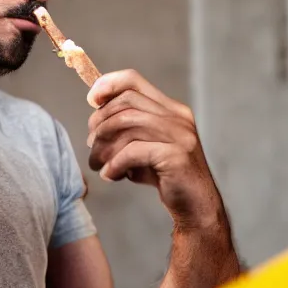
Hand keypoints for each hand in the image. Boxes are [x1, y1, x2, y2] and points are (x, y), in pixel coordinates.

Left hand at [86, 69, 225, 228]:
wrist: (197, 207)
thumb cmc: (166, 175)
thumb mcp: (145, 145)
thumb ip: (127, 128)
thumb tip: (95, 114)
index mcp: (170, 108)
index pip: (134, 80)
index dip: (107, 84)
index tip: (91, 101)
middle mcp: (177, 116)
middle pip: (126, 101)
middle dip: (101, 121)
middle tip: (91, 144)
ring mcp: (180, 134)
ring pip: (127, 123)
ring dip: (104, 145)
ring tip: (98, 163)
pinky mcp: (177, 156)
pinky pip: (133, 151)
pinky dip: (115, 164)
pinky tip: (110, 175)